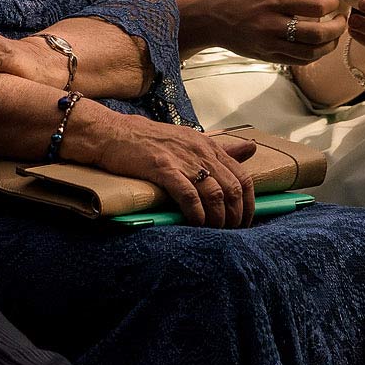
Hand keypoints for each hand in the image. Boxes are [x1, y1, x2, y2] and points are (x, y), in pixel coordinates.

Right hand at [77, 109, 258, 227]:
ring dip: (218, 218)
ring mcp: (182, 159)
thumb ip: (220, 148)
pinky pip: (188, 194)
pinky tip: (197, 223)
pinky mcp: (163, 168)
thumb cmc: (149, 139)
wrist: (114, 133)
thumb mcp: (190, 139)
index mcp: (208, 146)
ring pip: (214, 194)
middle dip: (236, 215)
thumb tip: (251, 148)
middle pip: (232, 189)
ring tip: (215, 231)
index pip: (243, 176)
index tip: (245, 220)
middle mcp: (200, 151)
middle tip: (231, 231)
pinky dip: (197, 212)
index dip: (249, 203)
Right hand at [196, 0, 344, 64]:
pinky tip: (318, 44)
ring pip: (312, 52)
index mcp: (271, 2)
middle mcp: (272, 25)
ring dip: (331, 44)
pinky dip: (315, 54)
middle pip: (318, 33)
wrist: (208, 20)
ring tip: (335, 33)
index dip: (333, 3)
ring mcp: (270, 44)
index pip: (315, 6)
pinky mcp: (268, 57)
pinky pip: (300, 60)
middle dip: (338, 26)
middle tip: (342, 18)